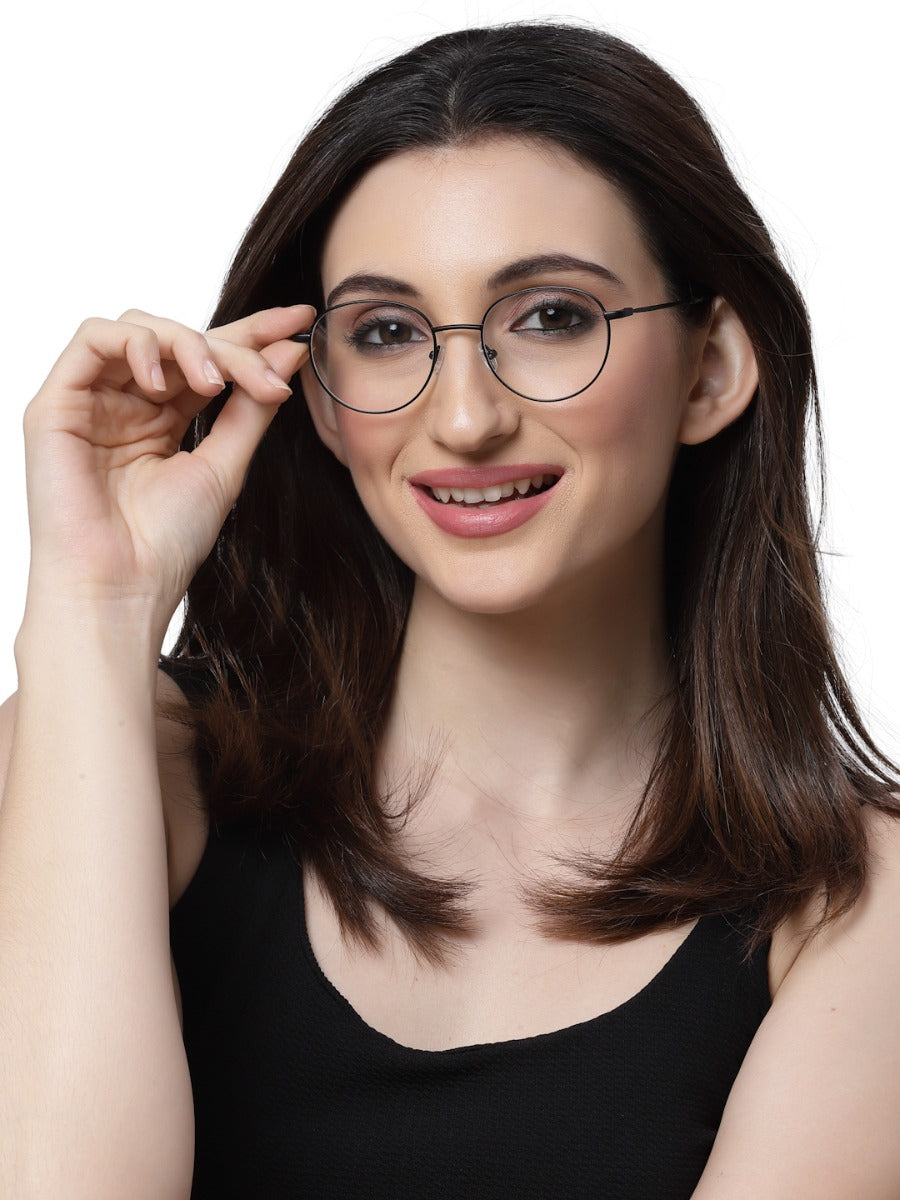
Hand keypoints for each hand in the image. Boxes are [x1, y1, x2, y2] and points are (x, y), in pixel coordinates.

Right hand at [21, 304, 312, 637]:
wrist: (122, 586)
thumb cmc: (167, 542)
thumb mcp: (225, 464)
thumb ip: (251, 406)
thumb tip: (288, 354)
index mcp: (163, 419)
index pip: (209, 359)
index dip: (254, 335)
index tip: (302, 321)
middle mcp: (126, 404)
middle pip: (180, 339)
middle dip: (233, 344)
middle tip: (271, 374)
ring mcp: (91, 401)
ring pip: (140, 329)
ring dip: (187, 344)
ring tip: (215, 383)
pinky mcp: (56, 402)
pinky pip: (93, 338)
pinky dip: (137, 344)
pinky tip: (165, 379)